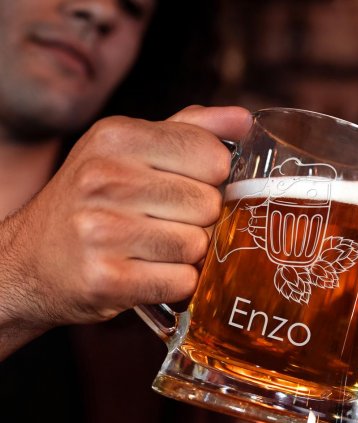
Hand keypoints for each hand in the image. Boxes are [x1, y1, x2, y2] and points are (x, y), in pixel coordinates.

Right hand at [0, 105, 251, 351]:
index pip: (212, 155)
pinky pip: (181, 282)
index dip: (212, 179)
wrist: (31, 261)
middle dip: (197, 220)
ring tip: (153, 249)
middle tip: (164, 223)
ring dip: (186, 254)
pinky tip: (148, 273)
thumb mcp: (128, 151)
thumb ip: (188, 130)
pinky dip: (175, 283)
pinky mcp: (106, 278)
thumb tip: (243, 120)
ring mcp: (101, 230)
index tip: (188, 186)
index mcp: (116, 137)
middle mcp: (104, 178)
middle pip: (208, 204)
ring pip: (197, 245)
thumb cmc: (92, 203)